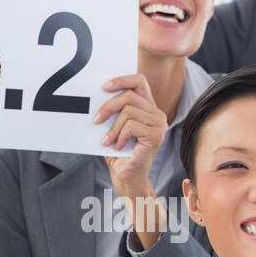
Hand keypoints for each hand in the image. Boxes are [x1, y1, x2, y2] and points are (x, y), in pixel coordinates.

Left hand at [98, 73, 166, 192]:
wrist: (126, 176)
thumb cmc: (118, 152)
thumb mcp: (112, 125)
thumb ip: (112, 110)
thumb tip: (97, 95)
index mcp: (147, 107)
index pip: (139, 81)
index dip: (121, 80)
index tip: (104, 87)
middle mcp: (157, 113)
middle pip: (130, 96)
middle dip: (108, 107)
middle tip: (96, 120)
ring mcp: (159, 124)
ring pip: (129, 111)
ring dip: (113, 127)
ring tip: (107, 140)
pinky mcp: (156, 136)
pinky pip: (132, 125)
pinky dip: (120, 136)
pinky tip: (117, 146)